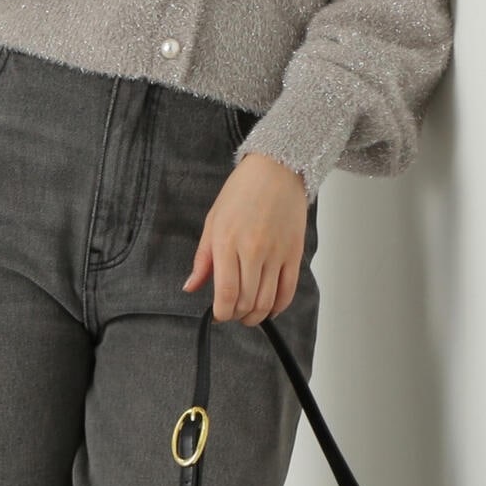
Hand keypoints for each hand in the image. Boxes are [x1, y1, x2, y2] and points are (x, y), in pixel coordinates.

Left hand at [181, 154, 308, 325]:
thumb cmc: (241, 192)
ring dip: (256, 316)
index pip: (226, 293)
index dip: (222, 312)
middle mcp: (252, 251)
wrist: (276, 170)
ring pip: (267, 301)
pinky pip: (288, 291)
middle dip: (237, 315)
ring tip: (248, 315)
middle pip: (247, 301)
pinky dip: (278, 307)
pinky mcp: (294, 254)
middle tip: (232, 314)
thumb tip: (190, 287)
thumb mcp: (212, 221)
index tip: (219, 314)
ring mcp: (276, 254)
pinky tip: (269, 308)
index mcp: (227, 242)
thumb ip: (202, 259)